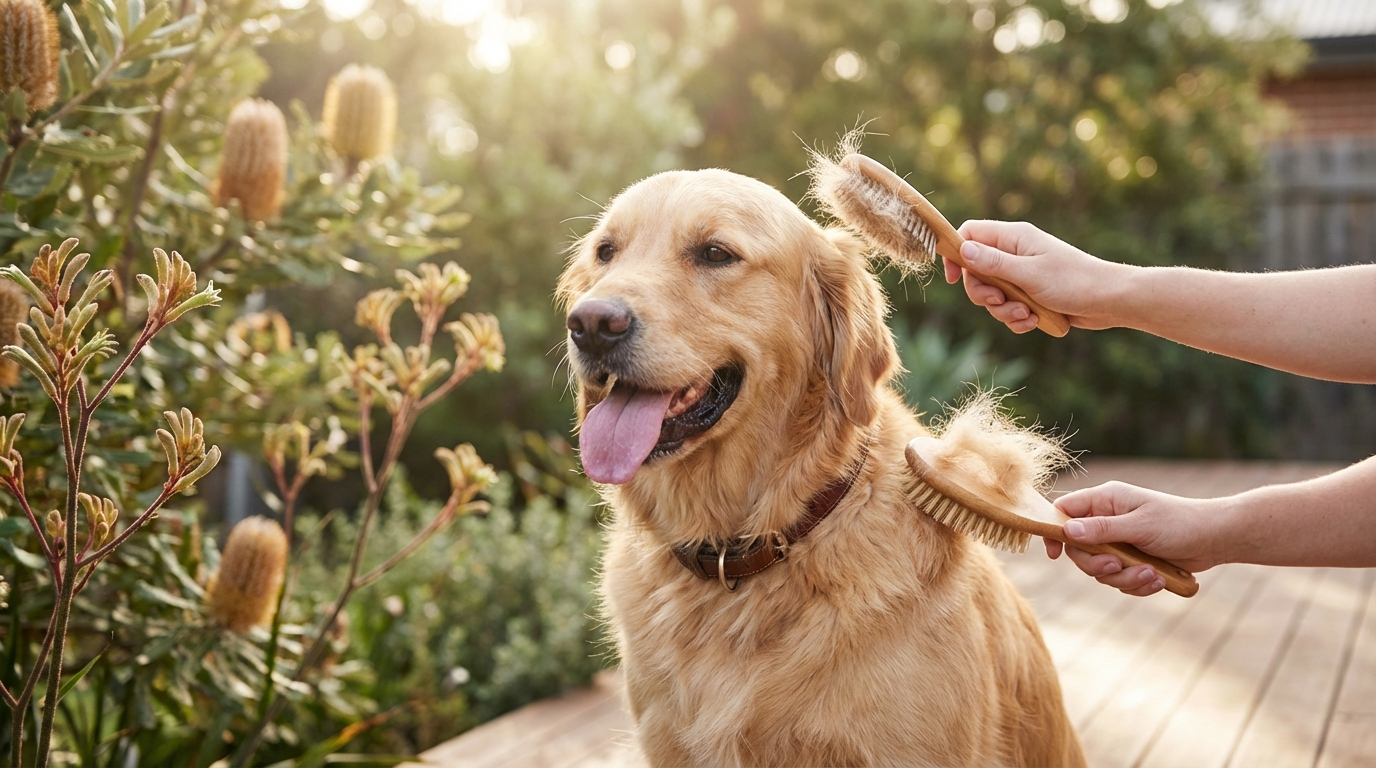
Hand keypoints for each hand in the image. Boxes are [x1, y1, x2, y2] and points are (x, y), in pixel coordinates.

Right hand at [945, 220, 1126, 333]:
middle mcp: (1015, 253)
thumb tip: (962, 249)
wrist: (1109, 300)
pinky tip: (1033, 321)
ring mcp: (1022, 275)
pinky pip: (1008, 308)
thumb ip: (993, 263)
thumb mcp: (1028, 273)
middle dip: (983, 293)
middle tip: (999, 301)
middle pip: (975, 271)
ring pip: (991, 294)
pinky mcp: (1030, 295)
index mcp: (1014, 238)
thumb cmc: (1073, 281)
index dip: (956, 253)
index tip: (953, 278)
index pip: (971, 234)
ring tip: (1026, 314)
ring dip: (1003, 310)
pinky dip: (1017, 318)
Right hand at [1045, 481, 1225, 596]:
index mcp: (1105, 501)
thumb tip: (1067, 531)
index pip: (1064, 511)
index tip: (1054, 554)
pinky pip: (1119, 580)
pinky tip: (1157, 579)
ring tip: (1150, 574)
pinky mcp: (1132, 561)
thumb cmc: (1179, 523)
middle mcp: (1107, 520)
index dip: (1054, 531)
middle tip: (1117, 565)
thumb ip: (1102, 529)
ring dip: (1123, 577)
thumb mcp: (1139, 525)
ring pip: (1100, 569)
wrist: (1215, 538)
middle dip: (1098, 564)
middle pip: (1079, 549)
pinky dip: (1136, 584)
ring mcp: (1119, 542)